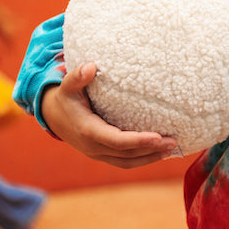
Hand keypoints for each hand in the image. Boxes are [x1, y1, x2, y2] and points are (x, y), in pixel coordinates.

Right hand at [41, 64, 179, 167]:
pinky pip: (124, 162)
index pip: (117, 141)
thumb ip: (78, 76)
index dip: (137, 141)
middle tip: (174, 141)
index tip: (157, 137)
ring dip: (150, 158)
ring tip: (172, 149)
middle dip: (151, 149)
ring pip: (127, 162)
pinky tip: (159, 153)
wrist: (54, 116)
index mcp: (88, 131)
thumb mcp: (68, 86)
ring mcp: (98, 153)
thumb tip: (90, 67)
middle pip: (126, 154)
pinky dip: (142, 160)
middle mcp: (94, 147)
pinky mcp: (103, 155)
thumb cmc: (66, 98)